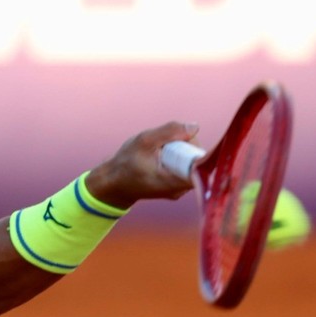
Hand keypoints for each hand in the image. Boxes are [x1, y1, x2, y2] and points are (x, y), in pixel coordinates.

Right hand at [85, 121, 199, 208]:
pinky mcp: (177, 186)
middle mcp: (182, 189)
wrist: (113, 183)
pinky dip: (175, 158)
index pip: (202, 163)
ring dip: (179, 151)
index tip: (181, 139)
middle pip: (197, 160)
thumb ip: (169, 131)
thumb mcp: (144, 141)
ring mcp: (180, 189)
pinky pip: (184, 167)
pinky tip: (160, 158)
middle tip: (162, 143)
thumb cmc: (125, 163)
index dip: (195, 146)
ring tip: (158, 152)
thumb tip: (195, 126)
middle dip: (184, 145)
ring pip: (190, 162)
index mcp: (175, 181)